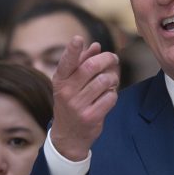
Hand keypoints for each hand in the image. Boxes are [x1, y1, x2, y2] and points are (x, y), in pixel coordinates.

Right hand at [48, 36, 119, 160]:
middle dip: (107, 59)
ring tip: (110, 82)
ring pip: (104, 81)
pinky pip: (110, 97)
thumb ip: (82, 63)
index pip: (66, 63)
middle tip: (113, 59)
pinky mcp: (91, 117)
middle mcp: (67, 92)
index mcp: (60, 81)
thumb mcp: (70, 84)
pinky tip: (107, 97)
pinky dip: (113, 94)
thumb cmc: (71, 103)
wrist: (68, 136)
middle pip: (92, 67)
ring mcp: (78, 106)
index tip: (78, 38)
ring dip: (112, 79)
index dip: (73, 50)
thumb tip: (96, 46)